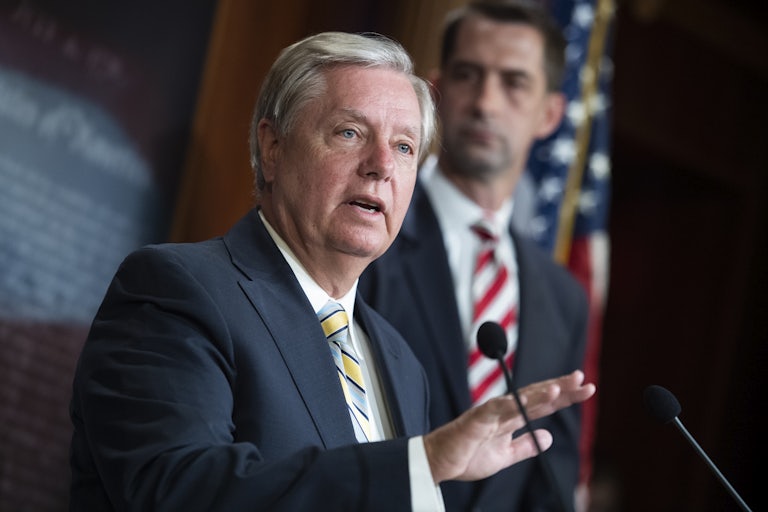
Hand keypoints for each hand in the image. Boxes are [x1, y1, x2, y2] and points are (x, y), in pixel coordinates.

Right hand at [423, 370, 594, 482]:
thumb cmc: (467, 457)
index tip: (585, 389)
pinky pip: (501, 408)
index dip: (564, 397)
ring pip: (522, 398)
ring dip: (543, 392)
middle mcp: (504, 410)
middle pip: (537, 396)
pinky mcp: (479, 418)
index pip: (542, 404)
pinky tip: (535, 398)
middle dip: (561, 388)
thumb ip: (525, 446)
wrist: (440, 463)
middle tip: (583, 379)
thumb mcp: (505, 456)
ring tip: (563, 387)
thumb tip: (548, 437)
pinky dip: (518, 402)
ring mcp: (492, 412)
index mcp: (510, 418)